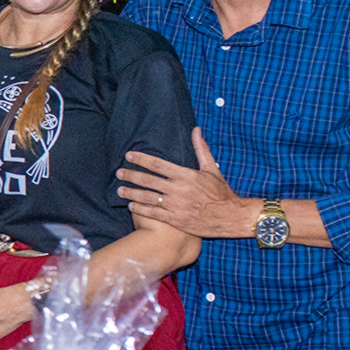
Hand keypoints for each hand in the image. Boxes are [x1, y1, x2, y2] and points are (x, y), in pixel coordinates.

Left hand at [116, 128, 253, 238]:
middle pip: (148, 180)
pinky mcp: (176, 220)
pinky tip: (131, 205)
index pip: (157, 164)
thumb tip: (196, 129)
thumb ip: (201, 149)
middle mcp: (178, 189)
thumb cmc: (221, 192)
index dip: (141, 159)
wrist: (230, 216)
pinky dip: (140, 208)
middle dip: (131, 175)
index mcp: (185, 175)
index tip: (128, 156)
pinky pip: (153, 213)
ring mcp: (175, 205)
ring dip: (131, 193)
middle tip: (119, 173)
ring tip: (119, 189)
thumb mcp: (212, 169)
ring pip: (148, 197)